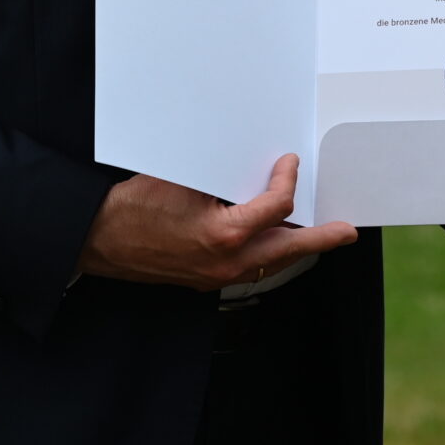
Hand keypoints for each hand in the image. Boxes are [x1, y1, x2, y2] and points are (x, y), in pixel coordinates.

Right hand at [77, 154, 354, 289]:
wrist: (97, 239)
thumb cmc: (134, 206)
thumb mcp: (183, 178)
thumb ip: (223, 174)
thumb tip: (252, 164)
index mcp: (222, 235)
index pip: (276, 207)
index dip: (288, 181)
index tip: (290, 163)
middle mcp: (224, 263)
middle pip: (288, 250)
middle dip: (321, 239)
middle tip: (347, 231)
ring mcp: (214, 277)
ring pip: (270, 265)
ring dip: (295, 248)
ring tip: (319, 236)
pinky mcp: (203, 281)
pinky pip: (248, 270)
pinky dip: (266, 255)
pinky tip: (272, 241)